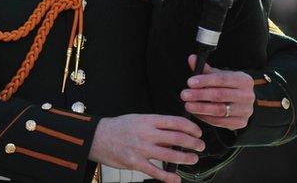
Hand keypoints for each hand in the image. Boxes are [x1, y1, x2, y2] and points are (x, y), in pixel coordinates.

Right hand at [89, 114, 203, 182]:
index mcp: (148, 120)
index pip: (175, 122)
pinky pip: (156, 172)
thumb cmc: (118, 128)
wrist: (96, 137)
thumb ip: (156, 127)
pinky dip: (168, 177)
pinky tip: (176, 179)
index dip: (191, 127)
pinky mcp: (135, 163)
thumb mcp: (138, 120)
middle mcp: (146, 133)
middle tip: (200, 146)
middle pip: (177, 138)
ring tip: (193, 159)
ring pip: (169, 154)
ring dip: (185, 158)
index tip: (198, 132)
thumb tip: (175, 135)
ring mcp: (141, 149)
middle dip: (193, 143)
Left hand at [180, 54, 254, 129]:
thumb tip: (192, 59)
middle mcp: (248, 96)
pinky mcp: (240, 123)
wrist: (241, 103)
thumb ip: (205, 69)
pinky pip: (220, 122)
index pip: (222, 79)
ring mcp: (245, 111)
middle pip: (220, 95)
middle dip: (200, 95)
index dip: (205, 80)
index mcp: (244, 80)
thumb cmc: (228, 86)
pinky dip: (206, 118)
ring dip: (201, 108)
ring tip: (187, 105)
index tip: (190, 82)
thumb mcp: (220, 76)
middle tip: (184, 95)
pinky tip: (196, 113)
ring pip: (220, 110)